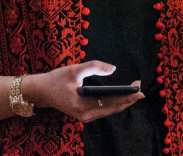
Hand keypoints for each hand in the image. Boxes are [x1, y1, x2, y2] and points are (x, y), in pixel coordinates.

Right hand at [26, 61, 143, 122]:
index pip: (111, 102)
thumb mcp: (74, 70)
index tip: (139, 88)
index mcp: (83, 105)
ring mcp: (86, 116)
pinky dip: (114, 103)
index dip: (126, 96)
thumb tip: (113, 68)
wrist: (41, 91)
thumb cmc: (56, 80)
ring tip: (134, 91)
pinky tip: (121, 96)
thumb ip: (94, 67)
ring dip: (122, 101)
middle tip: (140, 88)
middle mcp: (86, 115)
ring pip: (109, 110)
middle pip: (112, 108)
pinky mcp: (85, 114)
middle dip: (128, 98)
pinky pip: (104, 110)